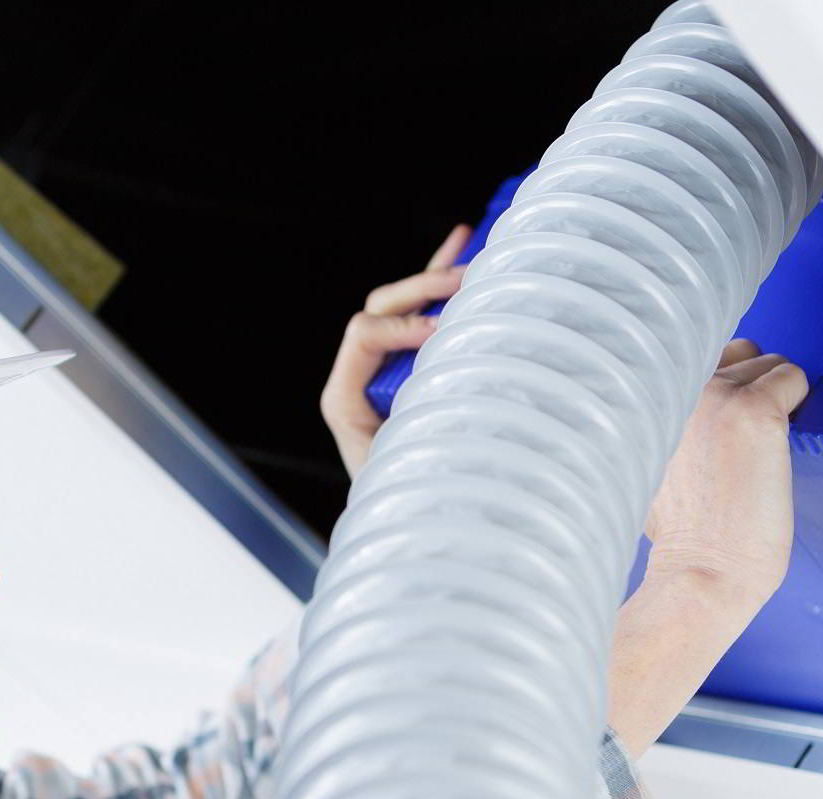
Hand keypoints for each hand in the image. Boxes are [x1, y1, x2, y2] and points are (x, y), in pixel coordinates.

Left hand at [319, 223, 472, 482]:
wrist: (409, 536)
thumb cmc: (406, 508)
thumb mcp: (405, 474)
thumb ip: (420, 440)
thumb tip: (462, 409)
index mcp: (345, 399)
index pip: (362, 336)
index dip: (399, 327)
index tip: (440, 336)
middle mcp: (361, 377)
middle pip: (380, 308)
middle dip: (422, 289)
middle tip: (465, 284)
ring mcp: (386, 370)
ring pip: (403, 303)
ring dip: (437, 276)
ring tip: (477, 252)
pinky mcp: (411, 368)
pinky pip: (423, 312)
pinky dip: (441, 280)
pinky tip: (465, 239)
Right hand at [642, 337, 809, 609]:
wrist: (701, 572)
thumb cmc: (681, 536)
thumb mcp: (653, 466)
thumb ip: (672, 423)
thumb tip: (703, 405)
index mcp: (642, 399)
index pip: (695, 354)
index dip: (722, 385)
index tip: (727, 419)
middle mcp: (674, 386)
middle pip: (734, 352)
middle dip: (749, 387)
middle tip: (745, 439)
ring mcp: (714, 395)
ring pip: (766, 362)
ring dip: (775, 395)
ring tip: (761, 446)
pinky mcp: (754, 411)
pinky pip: (792, 377)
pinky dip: (797, 403)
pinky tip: (779, 444)